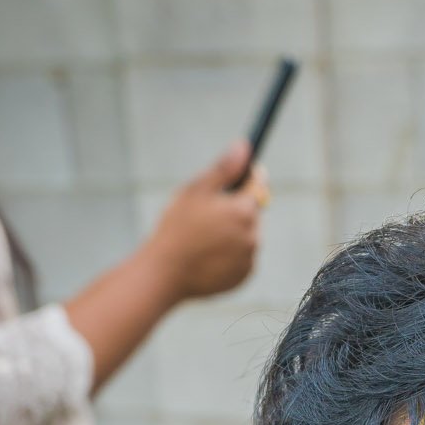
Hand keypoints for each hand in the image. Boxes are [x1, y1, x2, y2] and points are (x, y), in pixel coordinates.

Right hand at [144, 140, 263, 302]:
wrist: (166, 273)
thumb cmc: (177, 227)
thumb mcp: (197, 190)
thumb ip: (225, 169)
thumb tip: (245, 146)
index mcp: (244, 211)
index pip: (259, 185)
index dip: (249, 177)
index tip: (239, 175)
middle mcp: (253, 236)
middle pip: (253, 212)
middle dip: (237, 208)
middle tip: (208, 212)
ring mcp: (249, 259)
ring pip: (248, 235)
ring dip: (234, 231)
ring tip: (205, 236)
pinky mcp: (243, 277)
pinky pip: (243, 257)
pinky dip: (231, 253)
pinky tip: (209, 254)